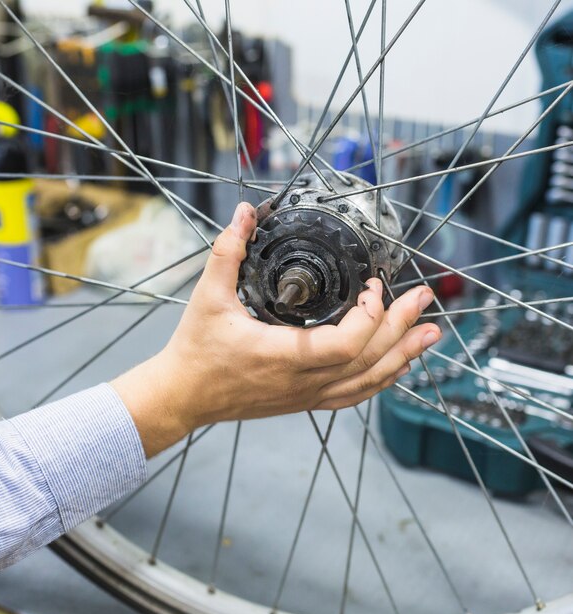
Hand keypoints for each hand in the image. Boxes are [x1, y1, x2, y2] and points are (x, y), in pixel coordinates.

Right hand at [111, 202, 440, 457]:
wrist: (183, 396)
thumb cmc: (196, 351)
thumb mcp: (208, 296)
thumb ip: (228, 251)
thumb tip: (246, 213)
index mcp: (283, 355)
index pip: (346, 343)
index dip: (370, 314)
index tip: (371, 284)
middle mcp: (302, 381)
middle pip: (369, 360)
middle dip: (402, 326)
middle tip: (425, 298)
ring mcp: (306, 395)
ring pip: (368, 383)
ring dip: (402, 355)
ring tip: (430, 334)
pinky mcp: (304, 401)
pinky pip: (353, 396)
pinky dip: (381, 380)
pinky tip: (398, 366)